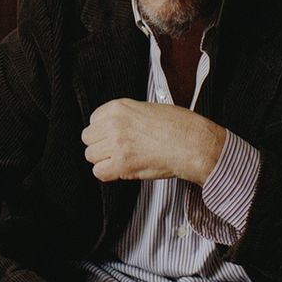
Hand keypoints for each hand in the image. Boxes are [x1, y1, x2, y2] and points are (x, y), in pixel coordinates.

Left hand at [82, 100, 223, 183]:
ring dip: (103, 160)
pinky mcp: (123, 164)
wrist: (193, 144)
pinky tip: (120, 170)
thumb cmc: (180, 127)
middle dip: (100, 145)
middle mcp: (114, 124)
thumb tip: (117, 127)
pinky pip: (99, 172)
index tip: (111, 135)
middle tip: (115, 150)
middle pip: (88, 138)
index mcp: (120, 107)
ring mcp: (117, 145)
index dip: (103, 130)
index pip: (93, 119)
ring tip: (120, 160)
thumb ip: (128, 116)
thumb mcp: (149, 108)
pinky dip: (108, 174)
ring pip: (91, 156)